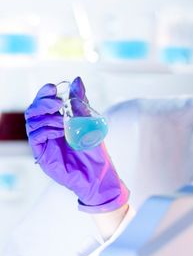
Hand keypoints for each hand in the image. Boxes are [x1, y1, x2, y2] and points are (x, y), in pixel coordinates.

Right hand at [25, 77, 128, 212]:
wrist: (98, 174)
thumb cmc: (94, 150)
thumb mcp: (89, 121)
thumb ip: (81, 101)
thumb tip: (77, 80)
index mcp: (57, 120)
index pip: (43, 103)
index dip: (44, 93)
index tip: (54, 88)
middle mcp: (48, 130)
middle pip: (33, 110)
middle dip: (42, 102)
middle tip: (56, 102)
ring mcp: (44, 142)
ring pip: (32, 122)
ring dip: (47, 117)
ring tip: (63, 121)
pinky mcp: (42, 154)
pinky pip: (35, 137)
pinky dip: (46, 130)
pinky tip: (59, 131)